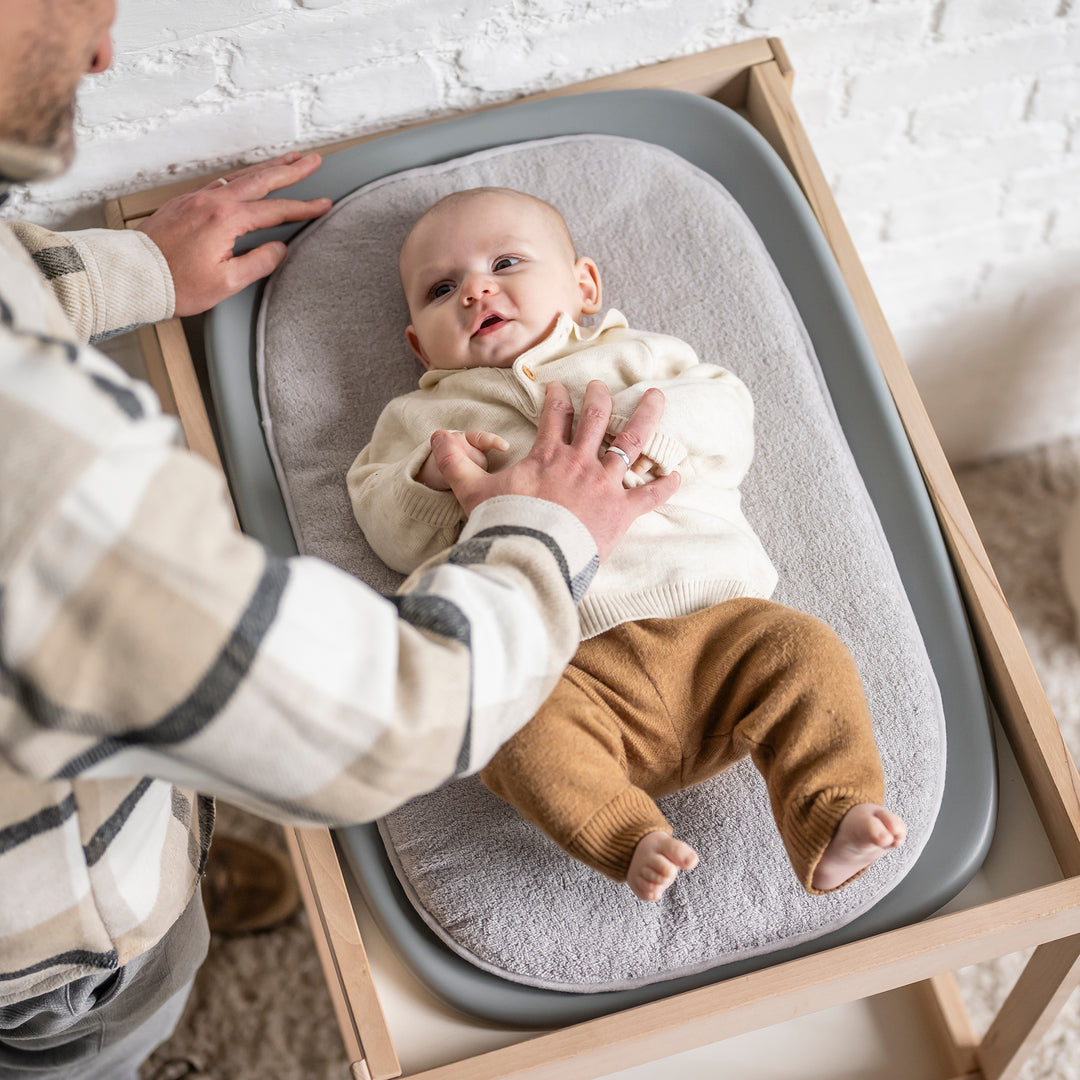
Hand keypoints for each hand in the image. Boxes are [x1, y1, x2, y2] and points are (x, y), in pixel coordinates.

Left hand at [136, 151, 331, 316]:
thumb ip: (258, 262)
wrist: (133, 274)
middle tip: (312, 161)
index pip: (275, 210)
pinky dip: (242, 176)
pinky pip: (221, 182)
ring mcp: (196, 198)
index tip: (323, 204)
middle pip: (261, 180)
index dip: (303, 207)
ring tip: (287, 161)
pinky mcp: (185, 203)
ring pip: (240, 176)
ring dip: (267, 168)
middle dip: (291, 169)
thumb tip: (278, 249)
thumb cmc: (175, 283)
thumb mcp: (226, 283)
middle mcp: (212, 201)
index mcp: (226, 219)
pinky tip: (249, 178)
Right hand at [430, 381, 679, 560]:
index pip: (555, 416)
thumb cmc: (503, 525)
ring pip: (631, 442)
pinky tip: (680, 476)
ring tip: (657, 398)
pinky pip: (649, 496)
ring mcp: (603, 485)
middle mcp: (579, 463)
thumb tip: (435, 437)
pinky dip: (665, 486)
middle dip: (600, 398)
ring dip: (646, 417)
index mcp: (547, 455)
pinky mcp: (621, 512)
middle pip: (596, 418)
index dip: (556, 398)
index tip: (558, 388)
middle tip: (602, 386)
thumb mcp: (472, 491)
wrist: (529, 556)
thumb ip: (455, 463)